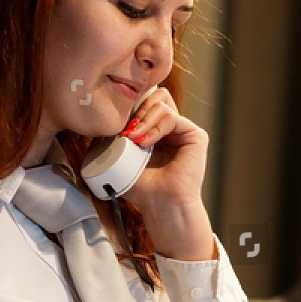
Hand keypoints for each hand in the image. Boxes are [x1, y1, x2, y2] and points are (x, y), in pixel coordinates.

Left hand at [116, 88, 215, 259]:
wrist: (161, 205)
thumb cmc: (143, 188)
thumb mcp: (123, 155)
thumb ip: (117, 134)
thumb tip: (105, 117)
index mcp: (157, 131)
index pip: (145, 102)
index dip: (130, 107)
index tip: (117, 125)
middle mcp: (172, 128)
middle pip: (155, 96)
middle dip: (136, 109)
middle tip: (126, 131)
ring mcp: (184, 131)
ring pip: (161, 103)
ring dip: (143, 119)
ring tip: (134, 139)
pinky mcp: (195, 135)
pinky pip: (171, 116)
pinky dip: (155, 126)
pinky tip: (146, 142)